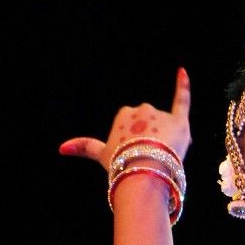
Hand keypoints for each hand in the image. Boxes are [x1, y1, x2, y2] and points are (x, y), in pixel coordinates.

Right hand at [59, 68, 190, 172]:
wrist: (143, 174)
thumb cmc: (121, 167)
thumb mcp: (102, 155)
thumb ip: (85, 147)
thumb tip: (61, 148)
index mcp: (123, 114)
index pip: (134, 131)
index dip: (138, 146)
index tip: (135, 157)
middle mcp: (141, 110)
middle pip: (151, 129)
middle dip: (153, 144)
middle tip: (150, 161)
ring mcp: (160, 115)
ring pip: (168, 131)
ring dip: (168, 145)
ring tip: (163, 159)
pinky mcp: (179, 120)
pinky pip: (182, 99)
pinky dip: (183, 85)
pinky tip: (182, 71)